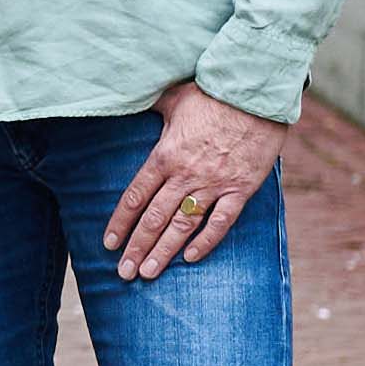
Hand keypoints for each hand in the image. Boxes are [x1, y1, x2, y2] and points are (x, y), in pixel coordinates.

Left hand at [102, 79, 285, 282]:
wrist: (255, 92)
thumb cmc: (211, 92)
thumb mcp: (172, 99)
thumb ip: (149, 109)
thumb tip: (125, 100)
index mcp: (164, 155)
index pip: (136, 196)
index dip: (120, 223)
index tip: (109, 244)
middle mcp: (185, 174)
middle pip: (154, 218)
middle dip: (136, 247)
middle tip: (123, 272)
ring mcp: (214, 183)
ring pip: (182, 225)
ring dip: (163, 251)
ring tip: (147, 273)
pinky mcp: (241, 187)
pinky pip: (221, 221)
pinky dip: (206, 241)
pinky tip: (190, 258)